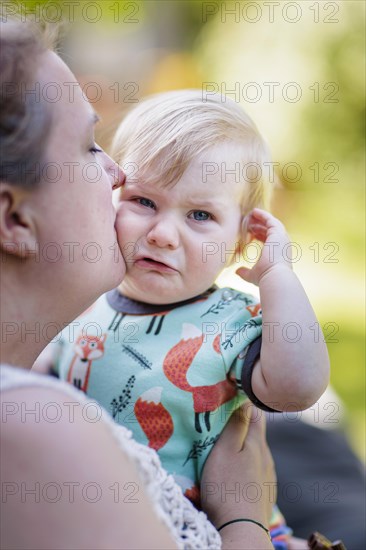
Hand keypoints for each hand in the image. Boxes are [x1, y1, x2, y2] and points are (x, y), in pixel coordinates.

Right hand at [201, 402, 275, 529]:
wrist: (242, 532)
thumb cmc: (227, 488)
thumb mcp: (226, 451)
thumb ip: (237, 425)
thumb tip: (246, 399)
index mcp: (258, 443)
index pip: (256, 412)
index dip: (244, 401)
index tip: (229, 396)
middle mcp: (267, 458)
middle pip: (256, 433)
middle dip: (241, 425)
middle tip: (220, 421)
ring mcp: (267, 477)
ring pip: (255, 453)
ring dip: (243, 448)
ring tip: (224, 448)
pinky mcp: (264, 494)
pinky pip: (254, 472)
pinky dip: (245, 466)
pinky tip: (234, 473)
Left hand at [237, 208, 291, 285]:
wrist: (274, 276)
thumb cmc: (265, 277)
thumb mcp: (252, 275)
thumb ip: (245, 272)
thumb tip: (237, 271)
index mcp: (278, 253)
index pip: (269, 240)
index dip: (259, 235)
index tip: (250, 232)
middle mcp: (282, 244)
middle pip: (271, 230)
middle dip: (260, 225)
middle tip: (249, 222)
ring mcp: (281, 237)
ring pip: (271, 223)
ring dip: (261, 218)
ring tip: (251, 213)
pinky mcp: (278, 232)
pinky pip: (270, 219)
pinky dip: (263, 215)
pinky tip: (254, 212)